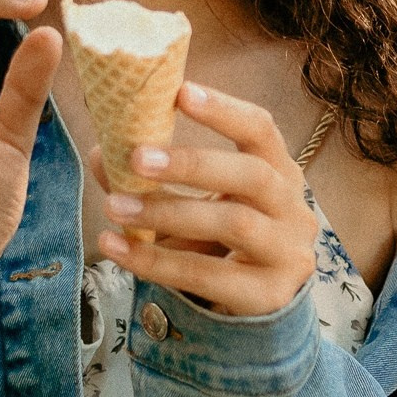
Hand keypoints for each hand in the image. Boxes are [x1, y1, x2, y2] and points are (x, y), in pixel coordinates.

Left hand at [93, 81, 320, 317]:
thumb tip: (103, 154)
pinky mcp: (269, 295)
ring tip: (115, 207)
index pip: (261, 130)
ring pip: (233, 225)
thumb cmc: (222, 240)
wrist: (256, 303)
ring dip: (168, 213)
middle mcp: (293, 208)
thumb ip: (155, 176)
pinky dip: (157, 261)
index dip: (224, 110)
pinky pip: (209, 275)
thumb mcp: (197, 200)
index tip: (181, 92)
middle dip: (193, 163)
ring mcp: (288, 254)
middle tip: (136, 158)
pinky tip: (118, 249)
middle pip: (252, 175)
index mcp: (280, 171)